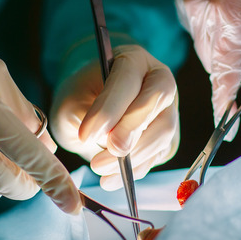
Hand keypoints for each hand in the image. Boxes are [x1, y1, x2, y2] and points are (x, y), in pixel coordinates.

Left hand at [51, 45, 178, 190]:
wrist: (92, 105)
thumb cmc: (81, 96)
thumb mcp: (71, 99)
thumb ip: (85, 113)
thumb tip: (107, 139)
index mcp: (134, 60)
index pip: (128, 78)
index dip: (110, 107)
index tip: (87, 134)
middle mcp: (159, 80)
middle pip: (157, 100)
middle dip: (132, 129)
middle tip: (107, 151)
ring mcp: (168, 109)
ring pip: (162, 132)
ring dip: (132, 155)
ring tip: (99, 167)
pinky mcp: (168, 138)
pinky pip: (158, 155)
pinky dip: (135, 170)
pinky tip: (110, 179)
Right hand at [175, 0, 240, 138]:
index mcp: (227, 11)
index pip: (226, 70)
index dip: (226, 101)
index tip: (225, 127)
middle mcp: (200, 5)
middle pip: (218, 62)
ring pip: (208, 49)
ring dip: (231, 45)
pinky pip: (199, 31)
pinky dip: (218, 30)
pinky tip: (233, 10)